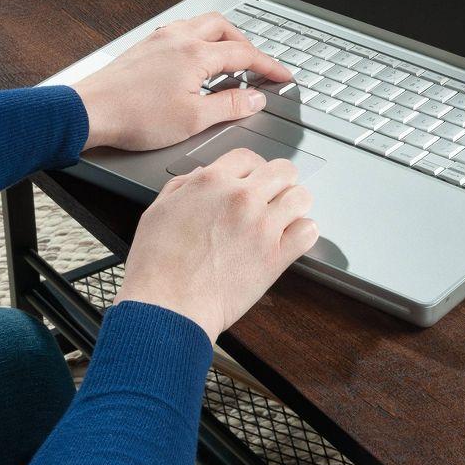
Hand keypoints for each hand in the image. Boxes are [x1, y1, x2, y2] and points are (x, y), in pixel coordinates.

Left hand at [72, 14, 292, 150]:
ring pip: (201, 25)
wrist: (90, 112)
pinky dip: (199, 42)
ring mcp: (159, 39)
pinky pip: (181, 32)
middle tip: (257, 66)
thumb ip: (230, 106)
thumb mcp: (193, 119)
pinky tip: (195, 62)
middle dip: (246, 44)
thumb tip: (255, 99)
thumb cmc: (136, 116)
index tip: (283, 76)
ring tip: (229, 62)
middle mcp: (178, 38)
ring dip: (222, 39)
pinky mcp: (145, 47)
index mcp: (195, 54)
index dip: (269, 66)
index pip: (244, 54)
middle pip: (224, 28)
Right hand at [115, 149, 318, 342]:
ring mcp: (262, 226)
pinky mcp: (276, 256)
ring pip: (302, 197)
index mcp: (211, 183)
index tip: (252, 181)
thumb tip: (199, 176)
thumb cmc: (156, 266)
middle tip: (272, 197)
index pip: (248, 157)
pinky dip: (303, 234)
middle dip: (279, 182)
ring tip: (284, 217)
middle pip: (283, 170)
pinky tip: (290, 240)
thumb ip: (182, 186)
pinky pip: (308, 231)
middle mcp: (241, 198)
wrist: (167, 306)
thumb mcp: (157, 211)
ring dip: (294, 206)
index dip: (252, 169)